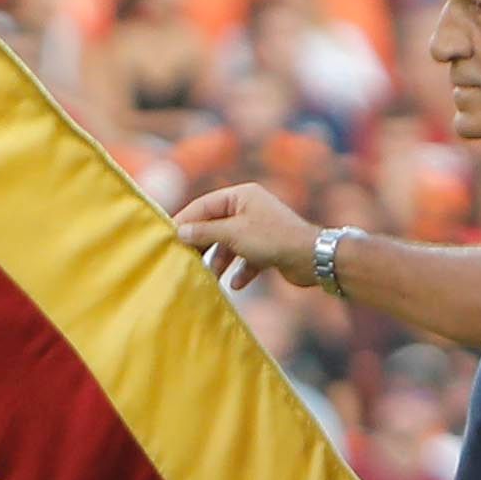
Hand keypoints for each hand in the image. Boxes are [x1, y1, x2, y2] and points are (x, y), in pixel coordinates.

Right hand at [173, 182, 316, 289]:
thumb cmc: (272, 239)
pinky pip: (247, 258)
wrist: (312, 258)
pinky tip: (236, 284)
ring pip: (230, 244)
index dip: (185, 220)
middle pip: (216, 225)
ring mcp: (259, 228)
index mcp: (241, 195)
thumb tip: (179, 231)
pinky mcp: (268, 247)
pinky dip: (240, 270)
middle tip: (185, 259)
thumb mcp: (232, 234)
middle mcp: (250, 208)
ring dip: (220, 261)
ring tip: (210, 277)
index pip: (204, 205)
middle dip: (202, 244)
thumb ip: (204, 232)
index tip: (168, 237)